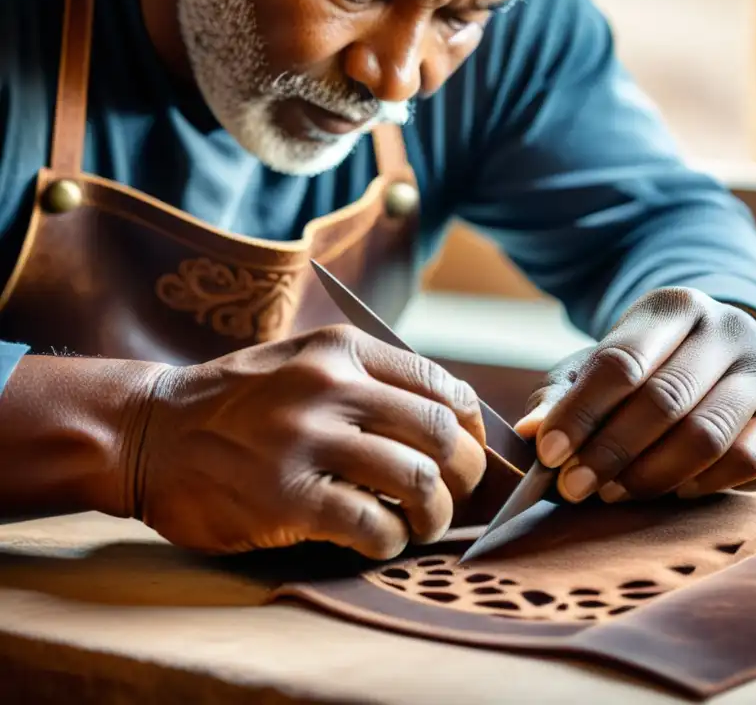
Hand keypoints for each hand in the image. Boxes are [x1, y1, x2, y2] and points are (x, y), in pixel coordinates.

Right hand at [131, 326, 487, 557]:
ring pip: (417, 479)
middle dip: (464, 473)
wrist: (148, 432)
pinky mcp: (285, 497)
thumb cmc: (237, 403)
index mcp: (342, 350)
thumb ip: (370, 381)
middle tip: (452, 495)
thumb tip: (450, 424)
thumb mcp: (304, 361)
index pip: (442, 385)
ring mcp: (306, 440)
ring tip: (420, 523)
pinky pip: (372, 524)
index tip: (467, 451)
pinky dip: (390, 540)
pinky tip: (381, 541)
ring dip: (434, 513)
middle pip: (441, 432)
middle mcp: (330, 386)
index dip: (471, 427)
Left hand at [515, 288, 755, 503]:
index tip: (549, 455)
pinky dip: (702, 483)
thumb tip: (529, 432)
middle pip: (662, 399)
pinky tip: (671, 494)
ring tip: (612, 496)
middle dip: (611, 451)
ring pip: (704, 434)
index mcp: (674, 306)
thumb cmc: (644, 373)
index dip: (581, 412)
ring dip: (650, 474)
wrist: (720, 368)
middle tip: (574, 489)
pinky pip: (745, 460)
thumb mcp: (598, 372)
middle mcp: (727, 327)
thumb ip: (563, 398)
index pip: (621, 361)